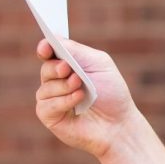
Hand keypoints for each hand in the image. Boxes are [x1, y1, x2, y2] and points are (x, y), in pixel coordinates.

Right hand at [34, 37, 140, 159]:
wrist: (119, 124)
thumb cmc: (111, 93)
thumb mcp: (98, 64)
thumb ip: (76, 51)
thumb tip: (53, 39)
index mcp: (67, 65)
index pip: (49, 52)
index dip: (45, 48)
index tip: (46, 46)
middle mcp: (56, 81)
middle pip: (46, 68)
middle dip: (56, 68)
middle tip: (68, 69)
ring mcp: (51, 99)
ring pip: (46, 87)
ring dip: (64, 87)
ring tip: (82, 89)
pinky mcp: (49, 116)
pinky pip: (46, 105)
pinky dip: (63, 101)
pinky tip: (78, 101)